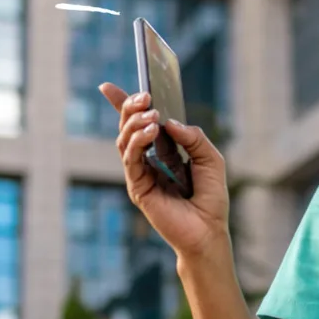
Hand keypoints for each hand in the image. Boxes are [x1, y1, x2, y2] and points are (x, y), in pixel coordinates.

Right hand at [99, 83, 230, 258]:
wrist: (208, 231)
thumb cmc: (210, 198)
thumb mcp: (211, 159)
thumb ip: (194, 138)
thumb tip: (170, 122)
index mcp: (163, 151)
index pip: (139, 123)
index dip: (123, 104)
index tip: (107, 86)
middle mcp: (148, 160)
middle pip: (129, 127)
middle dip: (130, 107)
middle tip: (144, 96)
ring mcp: (140, 174)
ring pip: (125, 140)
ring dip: (136, 122)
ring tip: (152, 114)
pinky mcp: (138, 187)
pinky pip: (130, 158)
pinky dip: (138, 140)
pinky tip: (151, 131)